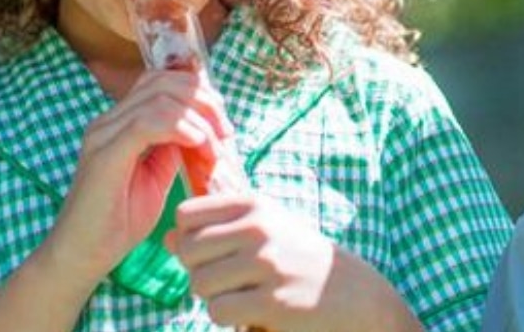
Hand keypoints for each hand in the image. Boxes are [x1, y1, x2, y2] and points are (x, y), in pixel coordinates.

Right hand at [41, 69, 229, 284]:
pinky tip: (197, 144)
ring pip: (158, 98)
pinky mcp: (104, 155)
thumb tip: (198, 131)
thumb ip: (172, 149)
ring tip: (212, 148)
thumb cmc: (119, 222)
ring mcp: (103, 135)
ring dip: (197, 119)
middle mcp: (108, 121)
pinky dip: (179, 127)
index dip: (198, 92)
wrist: (83, 256)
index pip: (160, 81)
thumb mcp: (157, 178)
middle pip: (163, 82)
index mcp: (119, 123)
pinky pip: (145, 123)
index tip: (223, 123)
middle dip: (203, 101)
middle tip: (225, 132)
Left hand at [170, 194, 422, 331]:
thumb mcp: (268, 229)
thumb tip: (166, 237)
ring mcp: (266, 265)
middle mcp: (259, 229)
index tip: (212, 251)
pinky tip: (254, 312)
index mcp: (256, 205)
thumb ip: (219, 228)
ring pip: (199, 284)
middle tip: (229, 280)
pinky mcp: (272, 302)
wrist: (356, 295)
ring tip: (245, 295)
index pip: (187, 214)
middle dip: (199, 271)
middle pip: (186, 251)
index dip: (188, 237)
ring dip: (215, 297)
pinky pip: (218, 311)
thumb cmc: (303, 260)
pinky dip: (229, 318)